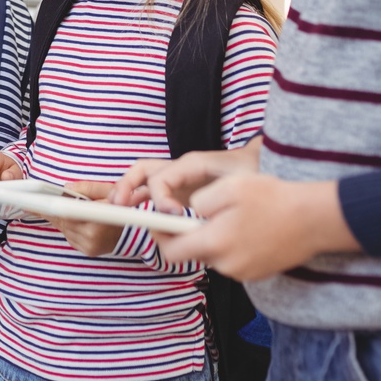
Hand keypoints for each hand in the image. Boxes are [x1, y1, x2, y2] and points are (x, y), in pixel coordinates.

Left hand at [41, 181, 122, 256]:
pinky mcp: (88, 251)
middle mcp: (93, 235)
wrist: (135, 230)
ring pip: (65, 229)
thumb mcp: (108, 190)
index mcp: (98, 217)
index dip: (51, 207)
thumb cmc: (121, 205)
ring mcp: (90, 245)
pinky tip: (66, 218)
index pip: (67, 212)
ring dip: (58, 218)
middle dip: (51, 210)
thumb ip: (87, 187)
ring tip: (50, 206)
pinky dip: (67, 227)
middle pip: (63, 220)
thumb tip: (65, 188)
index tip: (37, 202)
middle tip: (34, 200)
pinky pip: (70, 237)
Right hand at [114, 140, 263, 210]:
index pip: (162, 179)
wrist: (263, 167)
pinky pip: (153, 195)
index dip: (161, 199)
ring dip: (128, 193)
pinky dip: (139, 202)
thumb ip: (218, 197)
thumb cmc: (252, 173)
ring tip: (117, 210)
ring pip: (143, 182)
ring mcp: (178, 181)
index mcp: (191, 164)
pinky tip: (134, 216)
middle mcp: (180, 170)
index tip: (173, 217)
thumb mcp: (240, 183)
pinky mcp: (181, 194)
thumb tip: (198, 215)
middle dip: (127, 185)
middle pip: (143, 171)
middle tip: (118, 205)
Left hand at [150, 171, 357, 281]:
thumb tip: (188, 212)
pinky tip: (249, 226)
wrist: (315, 220)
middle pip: (192, 254)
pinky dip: (232, 245)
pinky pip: (232, 259)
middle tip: (198, 214)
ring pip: (213, 255)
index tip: (156, 222)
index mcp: (215, 242)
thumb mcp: (230, 187)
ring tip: (233, 215)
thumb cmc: (274, 198)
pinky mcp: (256, 274)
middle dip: (188, 235)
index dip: (159, 237)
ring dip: (213, 238)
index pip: (171, 252)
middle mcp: (226, 264)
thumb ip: (200, 201)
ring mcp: (242, 272)